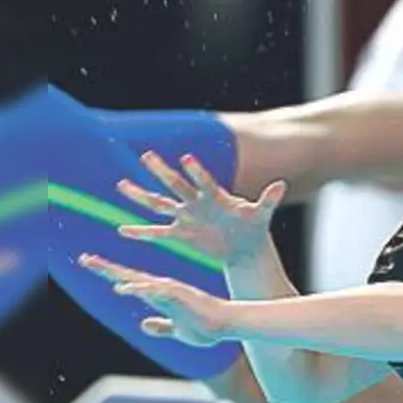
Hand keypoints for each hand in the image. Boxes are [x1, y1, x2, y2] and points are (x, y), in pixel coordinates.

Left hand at [78, 253, 230, 346]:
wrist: (227, 326)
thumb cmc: (206, 327)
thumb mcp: (178, 330)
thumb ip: (161, 327)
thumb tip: (143, 325)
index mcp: (161, 296)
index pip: (131, 283)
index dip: (112, 275)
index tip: (93, 266)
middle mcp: (163, 288)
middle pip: (129, 276)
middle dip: (106, 268)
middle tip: (84, 259)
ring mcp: (170, 290)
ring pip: (138, 280)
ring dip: (116, 273)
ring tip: (96, 265)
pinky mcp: (179, 295)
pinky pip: (154, 290)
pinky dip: (138, 288)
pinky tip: (122, 288)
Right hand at [116, 152, 286, 264]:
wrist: (245, 246)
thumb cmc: (254, 227)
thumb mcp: (262, 214)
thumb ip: (268, 200)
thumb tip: (281, 185)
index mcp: (215, 196)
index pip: (204, 181)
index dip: (196, 172)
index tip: (186, 159)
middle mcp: (197, 202)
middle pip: (176, 185)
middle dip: (162, 172)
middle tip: (146, 155)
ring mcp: (186, 217)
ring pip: (160, 204)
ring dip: (141, 196)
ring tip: (121, 185)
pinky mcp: (182, 234)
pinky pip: (158, 233)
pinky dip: (141, 233)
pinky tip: (122, 230)